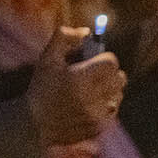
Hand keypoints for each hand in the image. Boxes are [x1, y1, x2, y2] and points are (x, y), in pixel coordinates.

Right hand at [29, 26, 124, 144]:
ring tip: (90, 90)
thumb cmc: (42, 89)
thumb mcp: (47, 60)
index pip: (111, 62)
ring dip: (109, 89)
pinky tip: (89, 105)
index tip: (93, 61)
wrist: (37, 124)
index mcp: (80, 78)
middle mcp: (92, 97)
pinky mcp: (102, 126)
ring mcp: (99, 114)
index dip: (103, 59)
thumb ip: (63, 38)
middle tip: (93, 75)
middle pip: (120, 77)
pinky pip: (114, 109)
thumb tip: (86, 31)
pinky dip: (106, 105)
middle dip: (108, 73)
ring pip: (119, 93)